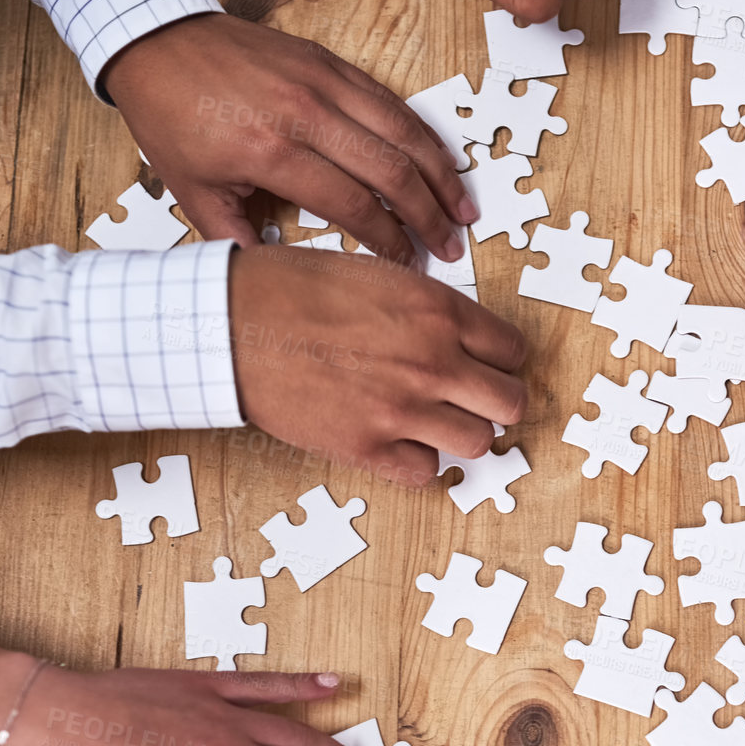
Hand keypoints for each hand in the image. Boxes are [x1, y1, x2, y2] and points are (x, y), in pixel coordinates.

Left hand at [102, 13, 476, 259]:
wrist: (155, 40)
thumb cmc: (171, 117)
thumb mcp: (193, 193)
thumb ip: (240, 241)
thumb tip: (280, 280)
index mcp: (271, 152)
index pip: (353, 206)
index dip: (388, 243)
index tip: (406, 266)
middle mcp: (304, 113)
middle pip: (390, 171)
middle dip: (428, 215)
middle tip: (451, 246)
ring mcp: (321, 81)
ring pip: (401, 130)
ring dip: (440, 173)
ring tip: (464, 208)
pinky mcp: (328, 61)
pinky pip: (388, 100)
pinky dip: (421, 132)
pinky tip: (440, 159)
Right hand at [229, 244, 525, 486]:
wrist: (232, 324)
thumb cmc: (290, 288)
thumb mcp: (375, 273)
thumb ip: (424, 305)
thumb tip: (452, 329)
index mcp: (437, 311)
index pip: (513, 349)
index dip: (501, 358)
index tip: (486, 362)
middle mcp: (431, 362)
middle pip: (511, 402)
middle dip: (497, 400)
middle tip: (473, 397)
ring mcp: (402, 409)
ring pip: (479, 442)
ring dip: (461, 433)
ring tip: (435, 420)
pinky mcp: (367, 448)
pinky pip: (425, 472)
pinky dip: (417, 461)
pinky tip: (397, 440)